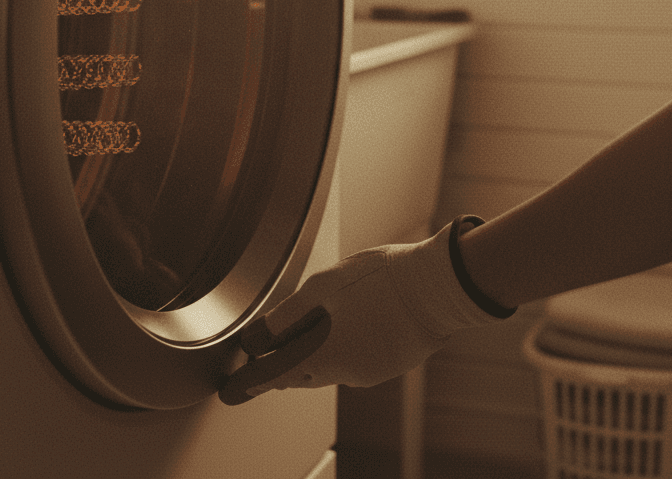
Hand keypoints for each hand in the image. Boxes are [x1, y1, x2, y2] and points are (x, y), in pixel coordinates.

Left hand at [219, 218, 507, 404]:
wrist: (439, 286)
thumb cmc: (381, 280)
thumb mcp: (324, 287)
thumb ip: (287, 315)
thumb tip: (256, 337)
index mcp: (324, 356)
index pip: (275, 376)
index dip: (250, 382)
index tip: (232, 391)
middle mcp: (346, 373)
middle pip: (303, 374)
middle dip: (283, 364)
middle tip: (265, 356)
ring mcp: (372, 372)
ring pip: (330, 367)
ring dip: (315, 353)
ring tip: (307, 331)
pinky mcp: (391, 364)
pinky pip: (356, 361)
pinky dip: (343, 348)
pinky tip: (348, 324)